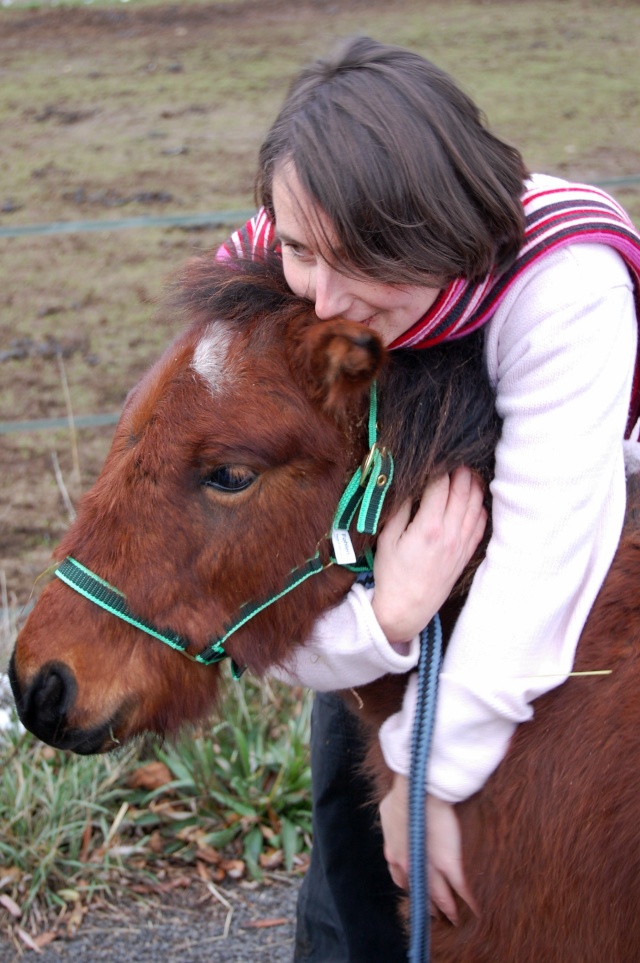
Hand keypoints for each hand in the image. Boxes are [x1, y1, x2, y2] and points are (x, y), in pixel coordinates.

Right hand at [371, 467, 486, 643]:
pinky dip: (480, 507)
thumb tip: (406, 484)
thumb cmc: (392, 574)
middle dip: (460, 470)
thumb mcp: (387, 540)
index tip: (437, 456)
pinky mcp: (465, 554)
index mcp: (428, 528)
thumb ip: (400, 510)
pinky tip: (477, 498)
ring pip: (475, 505)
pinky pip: (480, 525)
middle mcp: (450, 534)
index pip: (440, 486)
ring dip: (474, 485)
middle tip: (456, 456)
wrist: (407, 609)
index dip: (439, 467)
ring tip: (469, 471)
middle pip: (462, 491)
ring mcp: (461, 545)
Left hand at [379, 774, 477, 924]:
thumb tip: (393, 815)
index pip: (400, 878)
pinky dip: (469, 902)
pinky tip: (476, 911)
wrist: (419, 792)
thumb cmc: (403, 795)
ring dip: (448, 910)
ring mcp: (429, 868)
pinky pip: (461, 890)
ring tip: (455, 920)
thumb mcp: (389, 809)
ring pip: (439, 896)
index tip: (415, 892)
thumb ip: (392, 820)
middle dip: (427, 904)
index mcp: (394, 852)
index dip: (409, 886)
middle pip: (419, 891)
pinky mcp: (449, 865)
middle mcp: (409, 866)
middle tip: (434, 914)